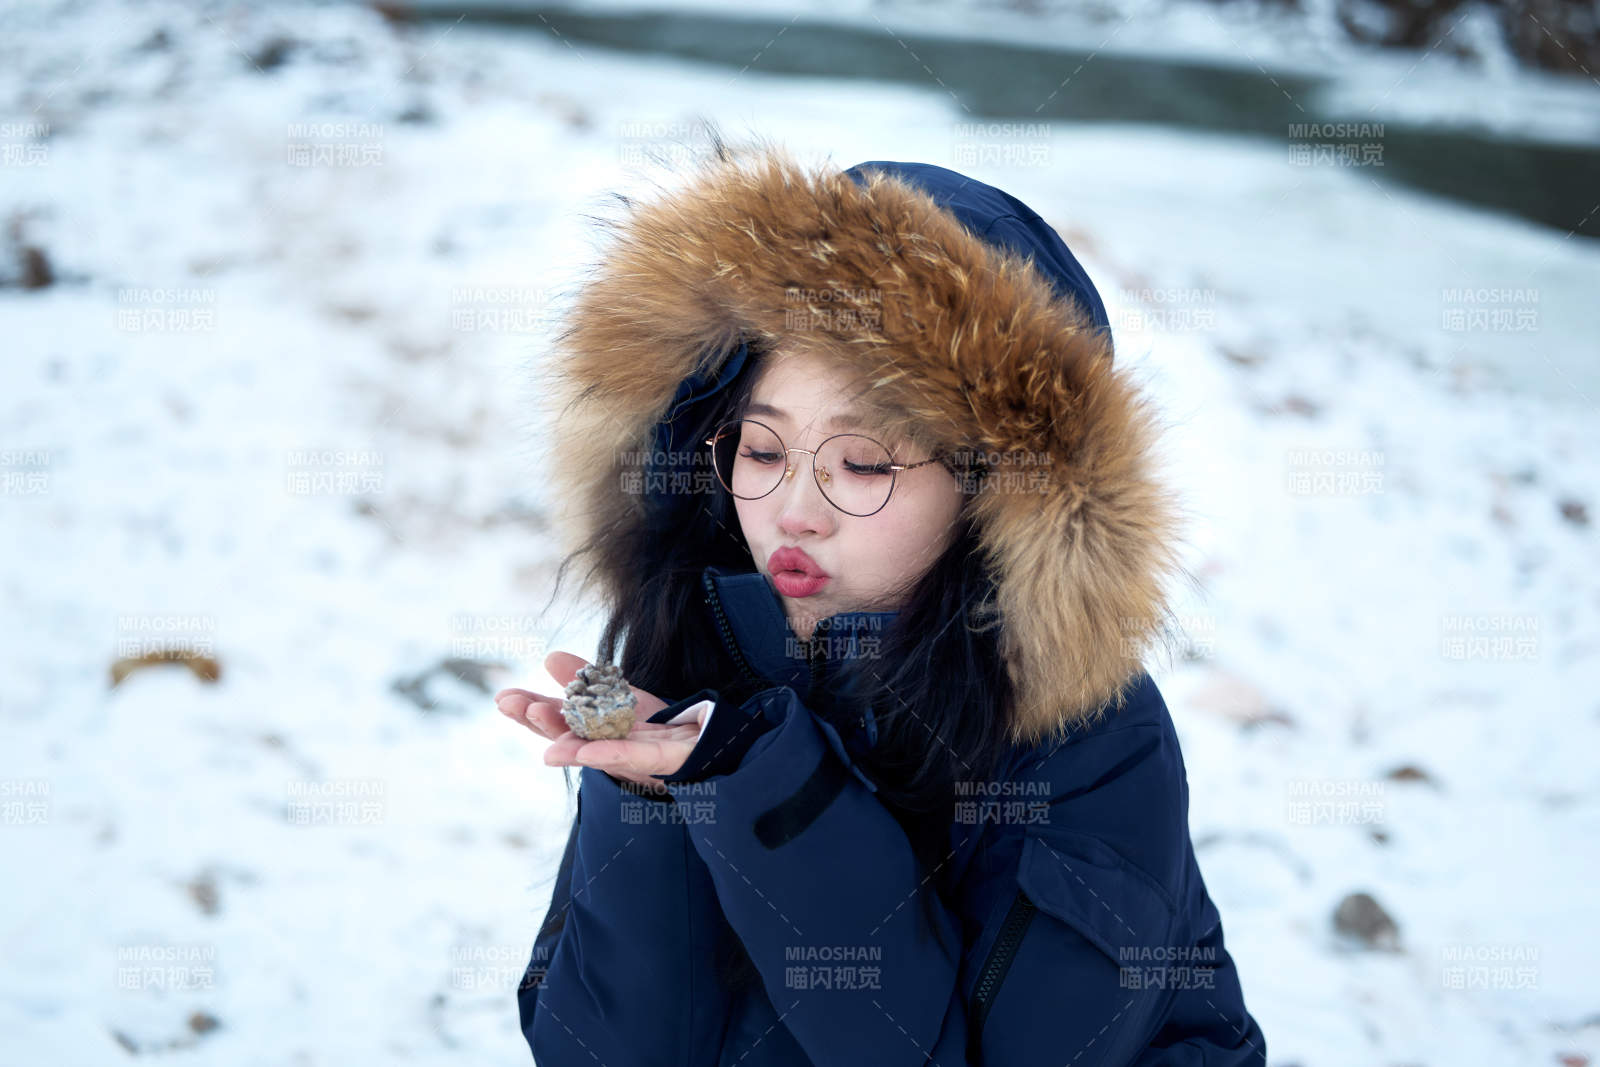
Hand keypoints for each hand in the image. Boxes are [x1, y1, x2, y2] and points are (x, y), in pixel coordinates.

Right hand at [494, 650, 706, 793]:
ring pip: (600, 753)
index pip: (560, 723)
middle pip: (573, 739)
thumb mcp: (620, 695)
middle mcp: (614, 750)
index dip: (531, 712)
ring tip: (540, 726)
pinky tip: (587, 754)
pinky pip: (641, 759)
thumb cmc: (663, 724)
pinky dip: (613, 756)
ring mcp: (641, 759)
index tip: (503, 699)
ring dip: (568, 744)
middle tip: (513, 704)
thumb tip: (550, 657)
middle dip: (542, 723)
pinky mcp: (671, 761)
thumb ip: (587, 681)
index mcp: (600, 734)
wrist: (714, 738)